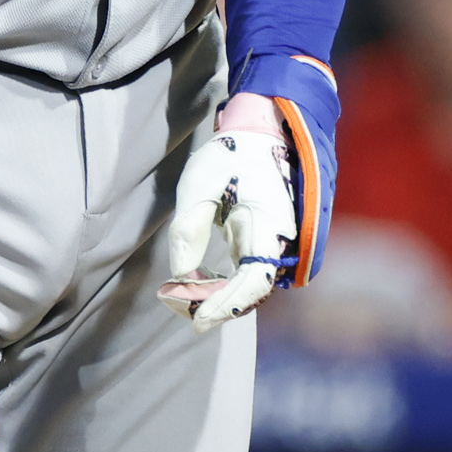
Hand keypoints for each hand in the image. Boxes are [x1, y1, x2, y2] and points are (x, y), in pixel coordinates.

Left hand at [160, 100, 296, 328]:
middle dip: (215, 306)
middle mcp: (279, 239)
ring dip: (216, 298)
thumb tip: (180, 273)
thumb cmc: (229, 155)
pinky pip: (245, 276)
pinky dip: (221, 287)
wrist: (259, 133)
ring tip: (176, 297)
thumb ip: (188, 228)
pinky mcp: (261, 243)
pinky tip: (194, 284)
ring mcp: (272, 243)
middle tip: (173, 303)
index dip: (228, 303)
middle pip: (251, 291)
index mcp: (269, 222)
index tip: (197, 319)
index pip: (255, 277)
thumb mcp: (199, 184)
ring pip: (248, 287)